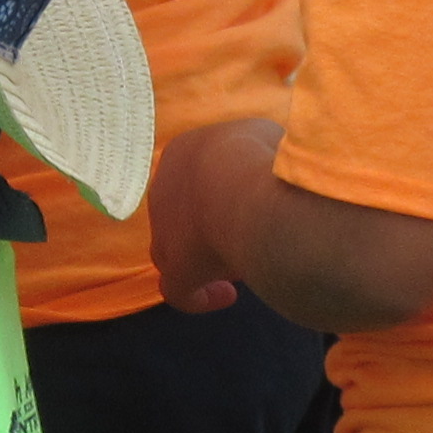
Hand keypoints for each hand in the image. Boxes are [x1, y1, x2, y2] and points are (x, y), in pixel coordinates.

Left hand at [148, 117, 283, 314]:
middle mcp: (163, 192)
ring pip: (173, 252)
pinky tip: (228, 294)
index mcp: (181, 155)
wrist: (245, 191)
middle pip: (180, 214)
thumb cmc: (258, 157)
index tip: (247, 200)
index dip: (219, 190)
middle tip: (244, 231)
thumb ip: (260, 149)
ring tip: (241, 263)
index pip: (192, 176)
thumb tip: (270, 161)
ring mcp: (164, 234)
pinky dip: (201, 296)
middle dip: (209, 224)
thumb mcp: (265, 136)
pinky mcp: (176, 271)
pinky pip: (178, 291)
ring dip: (203, 258)